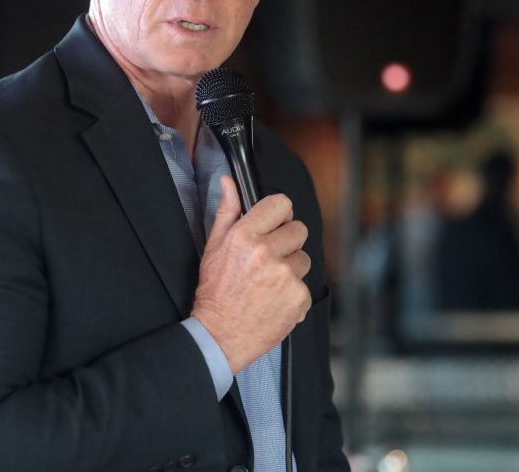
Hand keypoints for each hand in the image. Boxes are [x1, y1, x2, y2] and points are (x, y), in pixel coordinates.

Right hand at [190, 175, 311, 373]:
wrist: (219, 335)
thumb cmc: (215, 292)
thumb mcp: (214, 247)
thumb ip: (226, 211)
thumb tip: (229, 182)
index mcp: (244, 236)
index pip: (281, 204)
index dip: (279, 215)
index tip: (275, 225)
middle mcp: (266, 253)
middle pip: (298, 230)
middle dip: (287, 243)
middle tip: (269, 260)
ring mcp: (285, 276)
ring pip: (304, 259)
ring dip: (291, 269)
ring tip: (269, 283)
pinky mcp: (299, 298)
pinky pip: (305, 286)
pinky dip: (293, 294)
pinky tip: (274, 300)